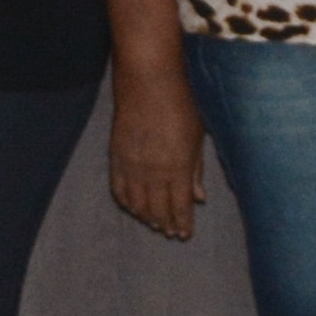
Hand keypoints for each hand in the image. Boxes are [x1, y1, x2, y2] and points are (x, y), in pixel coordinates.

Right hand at [106, 78, 205, 240]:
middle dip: (166, 223)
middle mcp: (153, 171)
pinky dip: (127, 203)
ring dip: (146, 217)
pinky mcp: (116, 157)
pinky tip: (133, 207)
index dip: (183, 223)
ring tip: (154, 223)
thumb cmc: (181, 104)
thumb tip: (200, 197)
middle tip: (171, 232)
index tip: (185, 234)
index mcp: (177, 167)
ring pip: (137, 204)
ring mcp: (132, 165)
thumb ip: (196, 169)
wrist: (148, 81)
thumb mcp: (197, 136)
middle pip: (158, 209)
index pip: (180, 206)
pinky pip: (119, 189)